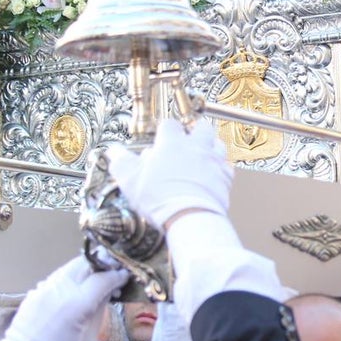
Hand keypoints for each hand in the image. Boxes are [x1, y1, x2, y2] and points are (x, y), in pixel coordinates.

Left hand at [0, 256, 127, 340]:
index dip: (117, 275)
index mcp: (78, 305)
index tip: (124, 276)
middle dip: (101, 265)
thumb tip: (106, 294)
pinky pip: (57, 277)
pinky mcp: (35, 291)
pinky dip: (70, 277)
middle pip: (86, 263)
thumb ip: (98, 313)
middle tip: (111, 272)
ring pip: (70, 266)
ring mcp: (45, 288)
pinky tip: (74, 289)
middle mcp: (61, 290)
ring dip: (85, 269)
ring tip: (93, 279)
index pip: (103, 278)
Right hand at [106, 119, 232, 228]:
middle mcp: (196, 147)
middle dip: (196, 131)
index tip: (161, 138)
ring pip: (218, 144)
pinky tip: (214, 175)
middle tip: (188, 141)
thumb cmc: (159, 197)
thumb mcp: (130, 180)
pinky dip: (221, 168)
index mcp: (172, 143)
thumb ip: (121, 162)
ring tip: (202, 155)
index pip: (169, 124)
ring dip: (211, 147)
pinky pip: (227, 166)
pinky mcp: (226, 177)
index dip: (164, 129)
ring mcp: (213, 160)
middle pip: (201, 127)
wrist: (190, 216)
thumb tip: (113, 152)